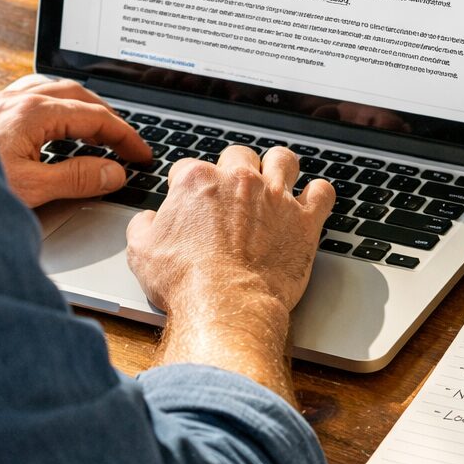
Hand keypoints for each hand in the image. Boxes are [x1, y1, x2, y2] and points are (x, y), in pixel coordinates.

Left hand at [0, 75, 150, 207]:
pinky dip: (53, 102)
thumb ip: (77, 178)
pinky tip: (51, 118)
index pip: (94, 117)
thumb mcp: (32, 189)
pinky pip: (30, 93)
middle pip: (77, 94)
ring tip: (96, 124)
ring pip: (53, 88)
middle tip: (126, 141)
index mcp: (34, 113)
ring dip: (80, 104)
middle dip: (107, 116)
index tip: (142, 154)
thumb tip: (113, 172)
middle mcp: (16, 99)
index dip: (124, 136)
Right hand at [125, 147, 333, 402]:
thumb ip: (143, 226)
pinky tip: (311, 203)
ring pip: (283, 159)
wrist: (225, 307)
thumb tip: (147, 220)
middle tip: (234, 193)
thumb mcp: (141, 253)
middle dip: (235, 170)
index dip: (189, 185)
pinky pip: (322, 191)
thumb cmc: (185, 283)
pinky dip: (317, 195)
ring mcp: (275, 196)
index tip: (194, 203)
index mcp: (197, 181)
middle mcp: (238, 180)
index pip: (190, 167)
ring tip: (276, 183)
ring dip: (278, 168)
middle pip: (239, 156)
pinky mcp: (304, 219)